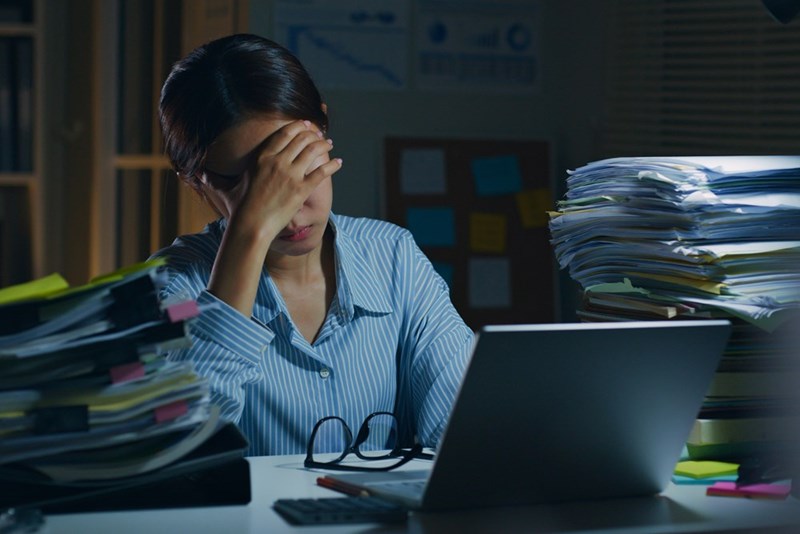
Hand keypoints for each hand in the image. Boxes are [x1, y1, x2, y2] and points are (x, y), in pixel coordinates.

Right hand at [211, 119, 340, 240]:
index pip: (284, 134)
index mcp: (261, 157)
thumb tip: (197, 175)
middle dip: (313, 133)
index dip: (297, 126)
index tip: (305, 124)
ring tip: (330, 144)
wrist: (251, 226)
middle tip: (320, 134)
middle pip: (301, 139)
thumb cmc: (238, 209)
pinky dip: (332, 165)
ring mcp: (290, 175)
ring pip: (313, 151)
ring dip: (324, 145)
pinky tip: (339, 163)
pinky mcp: (301, 190)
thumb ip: (214, 179)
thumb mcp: (226, 189)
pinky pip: (321, 172)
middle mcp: (277, 162)